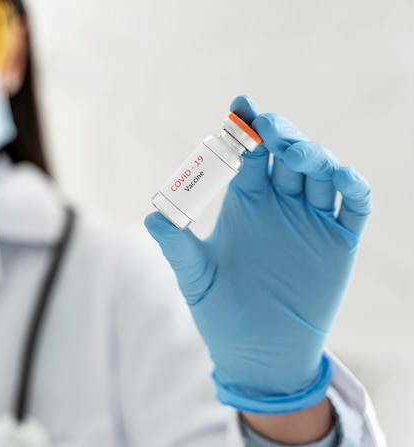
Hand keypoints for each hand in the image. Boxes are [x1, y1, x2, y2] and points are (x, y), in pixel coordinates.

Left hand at [145, 96, 371, 413]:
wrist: (257, 353)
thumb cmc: (221, 312)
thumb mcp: (195, 277)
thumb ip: (177, 246)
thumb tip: (152, 216)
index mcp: (245, 202)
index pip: (249, 154)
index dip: (245, 128)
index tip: (240, 104)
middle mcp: (279, 204)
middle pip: (287, 154)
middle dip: (281, 135)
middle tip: (269, 127)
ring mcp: (311, 221)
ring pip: (321, 173)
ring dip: (314, 156)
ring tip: (297, 154)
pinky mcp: (338, 243)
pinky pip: (354, 206)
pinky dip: (353, 188)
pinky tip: (341, 178)